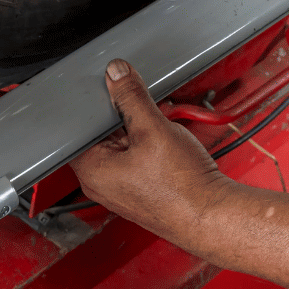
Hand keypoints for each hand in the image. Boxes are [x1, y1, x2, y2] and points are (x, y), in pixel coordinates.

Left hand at [69, 60, 236, 241]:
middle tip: (141, 109)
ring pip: (119, 144)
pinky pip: (134, 158)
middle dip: (120, 115)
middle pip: (99, 134)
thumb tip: (116, 74)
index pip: (78, 126)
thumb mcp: (154, 129)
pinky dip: (146, 145)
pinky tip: (164, 144)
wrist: (210, 213)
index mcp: (91, 170)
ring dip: (137, 129)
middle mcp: (99, 183)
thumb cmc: (181, 186)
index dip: (94, 103)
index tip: (109, 88)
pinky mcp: (137, 189)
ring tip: (158, 131)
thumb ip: (131, 97)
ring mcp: (119, 188)